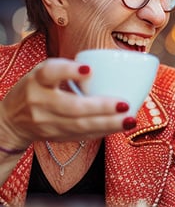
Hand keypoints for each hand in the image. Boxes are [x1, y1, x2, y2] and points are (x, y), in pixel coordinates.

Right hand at [0, 58, 133, 148]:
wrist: (12, 121)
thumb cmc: (38, 89)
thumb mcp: (44, 73)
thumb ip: (68, 70)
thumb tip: (105, 70)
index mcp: (38, 80)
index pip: (49, 73)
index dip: (68, 71)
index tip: (89, 69)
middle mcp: (39, 102)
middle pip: (71, 107)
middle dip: (101, 107)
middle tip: (125, 104)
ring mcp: (47, 123)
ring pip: (80, 126)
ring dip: (108, 124)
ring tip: (129, 120)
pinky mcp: (55, 137)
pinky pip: (82, 135)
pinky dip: (103, 131)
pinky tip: (119, 126)